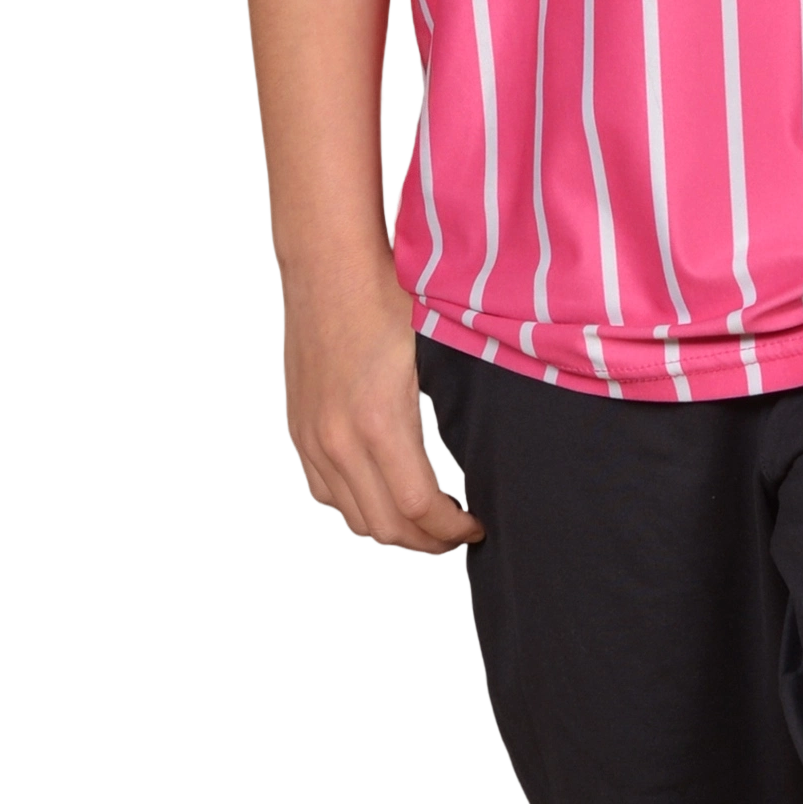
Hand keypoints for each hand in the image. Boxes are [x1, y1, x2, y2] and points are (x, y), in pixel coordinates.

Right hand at [277, 238, 483, 560]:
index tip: (479, 525)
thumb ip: (462, 400)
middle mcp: (338, 440)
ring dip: (393, 530)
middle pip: (386, 527)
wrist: (326, 262)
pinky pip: (324, 494)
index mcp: (379, 422)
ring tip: (427, 522)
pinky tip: (384, 495)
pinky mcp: (299, 431)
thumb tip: (502, 440)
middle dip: (428, 541)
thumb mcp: (437, 345)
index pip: (421, 508)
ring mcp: (313, 438)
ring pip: (353, 518)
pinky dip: (357, 507)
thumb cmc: (386, 293)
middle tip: (459, 535)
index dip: (455, 529)